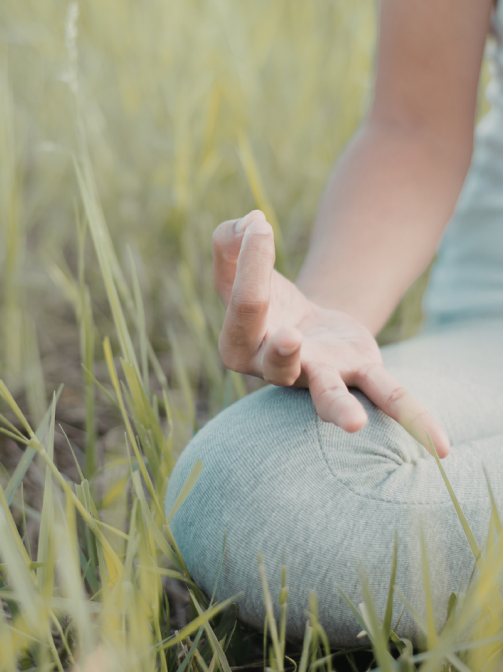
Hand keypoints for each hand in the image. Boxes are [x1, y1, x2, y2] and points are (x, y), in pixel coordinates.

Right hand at [213, 210, 449, 457]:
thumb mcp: (238, 260)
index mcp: (238, 343)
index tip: (262, 223)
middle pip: (278, 358)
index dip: (254, 259)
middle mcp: (274, 369)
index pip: (247, 304)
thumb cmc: (263, 294)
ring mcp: (318, 376)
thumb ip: (230, 240)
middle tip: (290, 337)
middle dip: (283, 350)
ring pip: (327, 394)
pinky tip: (441, 448)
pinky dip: (413, 418)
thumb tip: (251, 224)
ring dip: (338, 406)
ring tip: (353, 424)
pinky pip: (386, 396)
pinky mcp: (359, 371)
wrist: (302, 323)